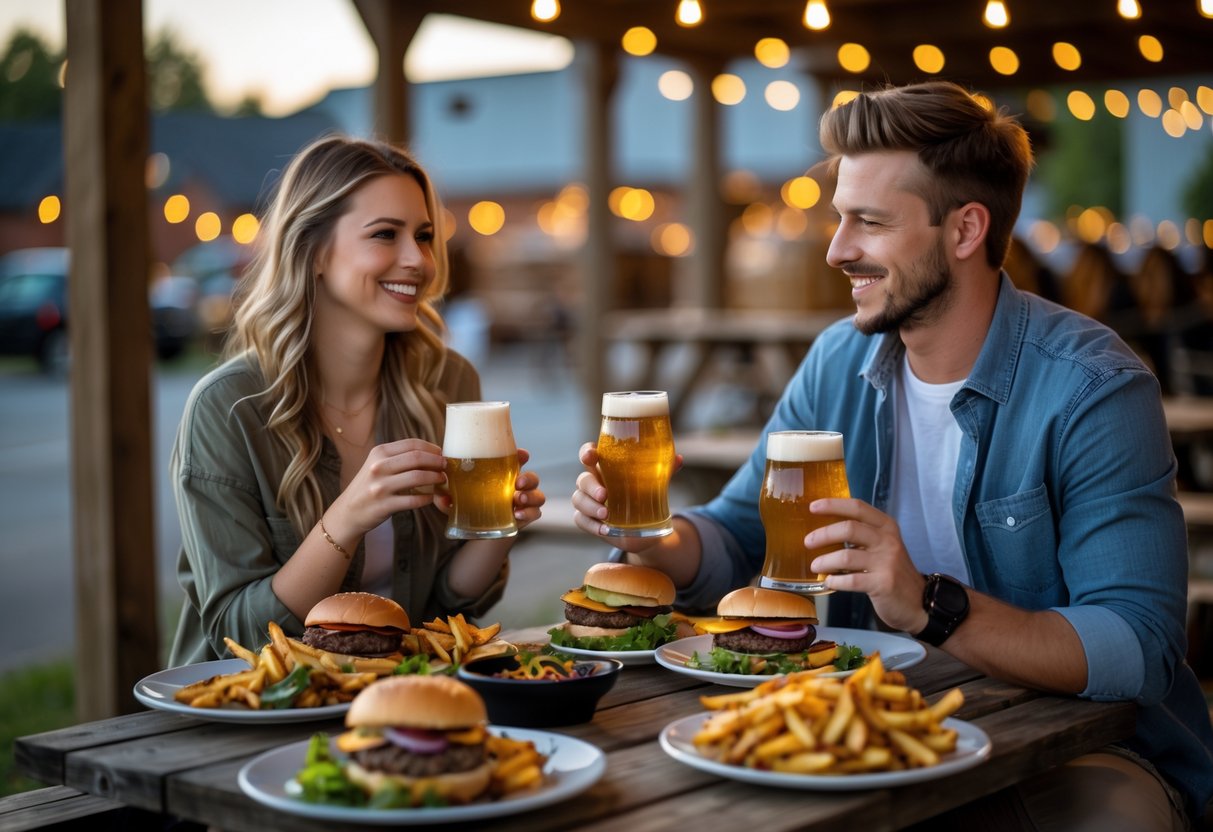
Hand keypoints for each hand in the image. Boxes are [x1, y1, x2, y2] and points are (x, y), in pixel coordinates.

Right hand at [331, 438, 446, 535]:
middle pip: (417, 458)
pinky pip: (413, 500)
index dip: (431, 447)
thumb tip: (431, 453)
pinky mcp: (384, 505)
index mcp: (379, 453)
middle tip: (446, 466)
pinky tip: (431, 497)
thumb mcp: (377, 465)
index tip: (442, 453)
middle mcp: (378, 467)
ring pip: (417, 477)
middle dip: (437, 461)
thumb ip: (398, 458)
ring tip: (442, 480)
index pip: (412, 444)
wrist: (348, 512)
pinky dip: (427, 498)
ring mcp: (380, 486)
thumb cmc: (368, 486)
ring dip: (435, 478)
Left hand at [430, 449, 544, 529]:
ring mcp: (524, 501)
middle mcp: (517, 486)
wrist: (480, 528)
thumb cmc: (470, 504)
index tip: (522, 454)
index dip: (522, 455)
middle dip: (528, 478)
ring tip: (517, 500)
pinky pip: (535, 513)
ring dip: (531, 496)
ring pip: (538, 495)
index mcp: (503, 474)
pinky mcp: (526, 516)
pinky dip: (529, 513)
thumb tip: (440, 496)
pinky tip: (517, 515)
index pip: (518, 460)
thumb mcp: (456, 498)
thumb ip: (447, 496)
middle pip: (532, 477)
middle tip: (517, 482)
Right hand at [571, 442, 682, 551]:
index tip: (591, 456)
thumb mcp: (656, 481)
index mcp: (605, 467)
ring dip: (590, 507)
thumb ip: (665, 469)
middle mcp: (593, 482)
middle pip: (582, 479)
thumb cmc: (645, 495)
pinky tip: (606, 530)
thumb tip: (679, 459)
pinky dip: (592, 526)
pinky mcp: (588, 520)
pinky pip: (581, 520)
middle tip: (604, 495)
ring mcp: (588, 502)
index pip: (589, 454)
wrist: (645, 528)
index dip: (586, 453)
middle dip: (591, 486)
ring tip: (606, 515)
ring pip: (578, 500)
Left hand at [806, 498, 928, 633]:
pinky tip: (829, 582)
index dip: (833, 505)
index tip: (813, 507)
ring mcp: (887, 562)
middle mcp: (888, 541)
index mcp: (886, 526)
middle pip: (848, 529)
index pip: (857, 507)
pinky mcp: (883, 584)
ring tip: (815, 566)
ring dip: (825, 561)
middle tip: (808, 542)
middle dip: (823, 534)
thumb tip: (825, 531)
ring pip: (846, 556)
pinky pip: (851, 580)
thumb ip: (862, 536)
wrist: (920, 602)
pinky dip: (835, 581)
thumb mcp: (883, 547)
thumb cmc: (893, 572)